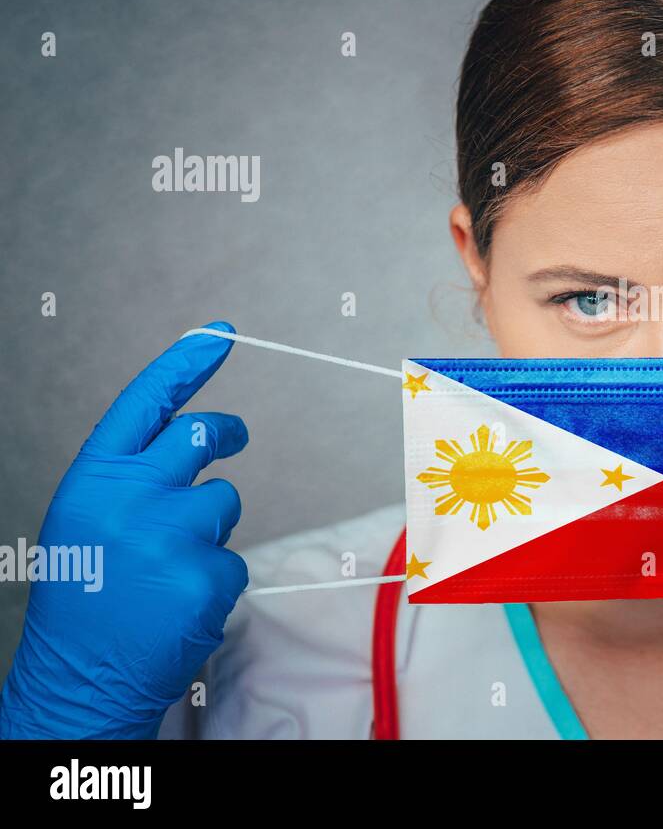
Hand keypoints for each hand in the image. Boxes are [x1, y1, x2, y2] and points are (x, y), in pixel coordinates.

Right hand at [0, 322, 248, 738]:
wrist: (77, 678)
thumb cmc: (86, 595)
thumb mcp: (89, 520)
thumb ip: (134, 476)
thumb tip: (196, 435)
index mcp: (94, 478)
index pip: (148, 402)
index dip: (186, 363)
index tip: (220, 333)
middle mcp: (130, 496)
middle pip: (201, 435)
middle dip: (226, 433)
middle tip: (235, 437)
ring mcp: (171, 534)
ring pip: (225, 501)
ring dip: (210, 529)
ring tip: (165, 570)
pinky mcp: (206, 573)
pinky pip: (234, 559)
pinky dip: (214, 580)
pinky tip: (177, 605)